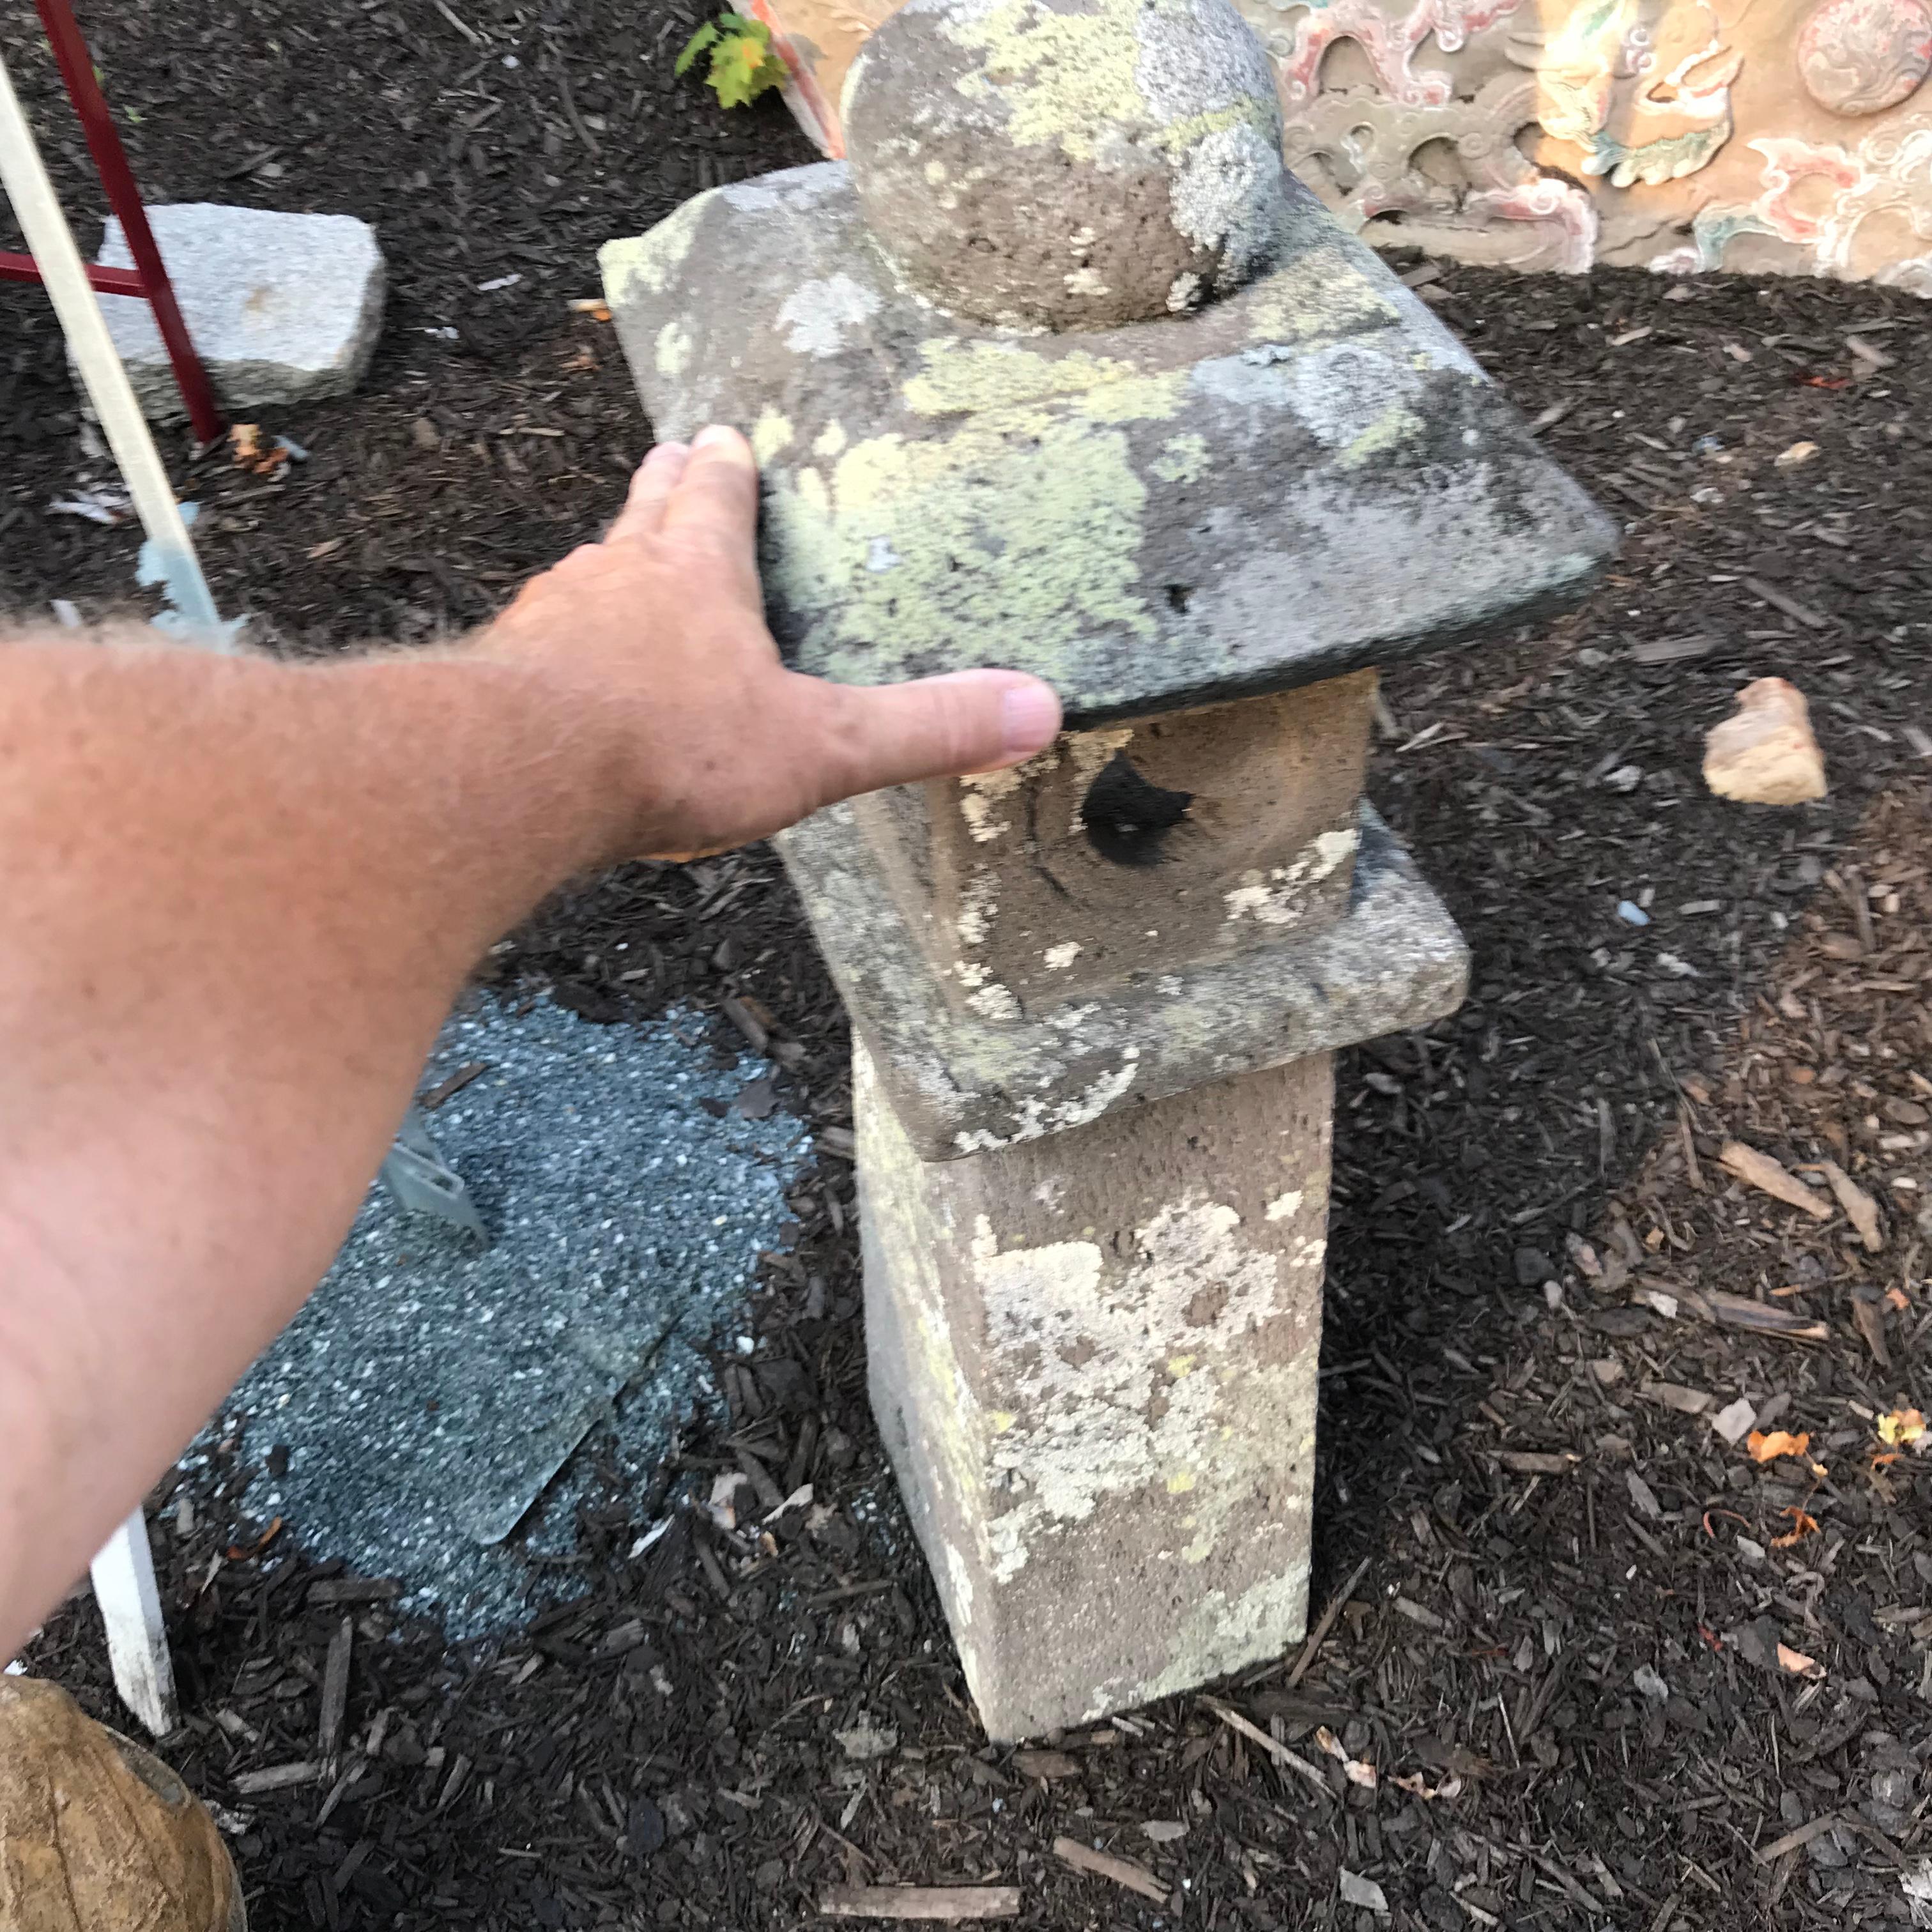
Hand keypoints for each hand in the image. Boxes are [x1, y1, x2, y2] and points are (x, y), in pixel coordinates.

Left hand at [477, 426, 1062, 859]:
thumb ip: (924, 728)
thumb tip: (1041, 707)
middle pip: (642, 514)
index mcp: (697, 575)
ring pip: (584, 576)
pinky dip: (555, 646)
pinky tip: (555, 673)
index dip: (727, 468)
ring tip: (615, 565)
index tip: (723, 433)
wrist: (515, 779)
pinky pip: (535, 646)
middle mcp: (614, 578)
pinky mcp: (496, 679)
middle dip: (663, 488)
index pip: (716, 498)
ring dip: (606, 567)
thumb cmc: (674, 749)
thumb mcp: (822, 745)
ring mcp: (546, 623)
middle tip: (670, 456)